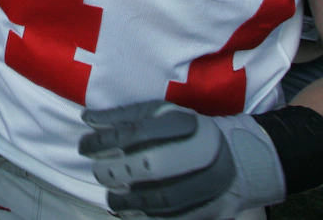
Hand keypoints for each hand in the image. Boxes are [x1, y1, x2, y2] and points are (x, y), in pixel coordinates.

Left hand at [79, 101, 284, 219]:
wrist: (237, 157)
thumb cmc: (186, 133)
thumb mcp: (159, 114)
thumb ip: (124, 116)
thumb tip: (87, 120)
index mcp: (185, 123)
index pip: (138, 132)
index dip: (105, 141)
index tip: (84, 146)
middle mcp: (201, 152)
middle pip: (152, 166)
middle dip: (118, 173)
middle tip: (100, 175)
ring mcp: (211, 183)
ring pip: (164, 199)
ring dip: (130, 203)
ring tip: (113, 200)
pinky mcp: (214, 210)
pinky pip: (177, 219)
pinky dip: (150, 219)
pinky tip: (133, 214)